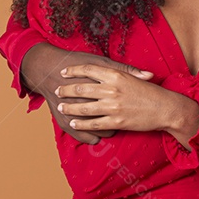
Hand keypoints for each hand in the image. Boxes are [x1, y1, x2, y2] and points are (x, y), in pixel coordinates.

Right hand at [20, 43, 152, 144]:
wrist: (48, 69)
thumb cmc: (78, 63)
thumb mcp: (102, 61)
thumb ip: (126, 69)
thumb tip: (150, 76)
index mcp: (98, 84)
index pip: (122, 103)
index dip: (133, 108)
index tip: (140, 109)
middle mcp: (86, 101)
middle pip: (110, 118)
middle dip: (121, 120)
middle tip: (128, 119)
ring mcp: (73, 113)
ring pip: (97, 129)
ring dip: (108, 130)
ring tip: (114, 125)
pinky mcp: (64, 122)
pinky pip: (84, 136)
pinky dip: (93, 137)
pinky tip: (100, 133)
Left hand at [56, 64, 198, 146]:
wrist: (165, 108)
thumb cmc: (151, 92)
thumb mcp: (135, 77)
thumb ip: (121, 71)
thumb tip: (108, 68)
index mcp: (116, 75)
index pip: (88, 70)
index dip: (73, 71)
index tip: (64, 72)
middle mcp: (112, 89)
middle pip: (81, 88)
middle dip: (66, 90)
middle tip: (57, 91)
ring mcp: (113, 107)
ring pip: (83, 107)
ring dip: (69, 108)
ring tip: (61, 107)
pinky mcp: (116, 122)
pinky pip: (93, 123)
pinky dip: (81, 124)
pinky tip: (73, 123)